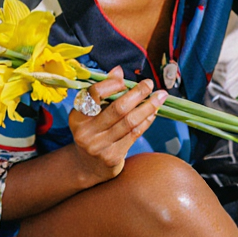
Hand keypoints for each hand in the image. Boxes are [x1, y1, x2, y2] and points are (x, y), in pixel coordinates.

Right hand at [68, 67, 166, 183]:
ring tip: (160, 97)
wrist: (88, 166)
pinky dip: (146, 121)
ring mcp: (99, 146)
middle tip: (150, 84)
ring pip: (129, 122)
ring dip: (148, 107)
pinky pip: (134, 134)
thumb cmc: (92, 131)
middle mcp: (85, 132)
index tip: (126, 81)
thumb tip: (118, 70)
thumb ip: (103, 92)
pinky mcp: (112, 158)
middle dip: (137, 94)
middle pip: (117, 108)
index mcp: (77, 116)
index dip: (112, 84)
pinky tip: (153, 113)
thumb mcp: (91, 113)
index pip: (94, 94)